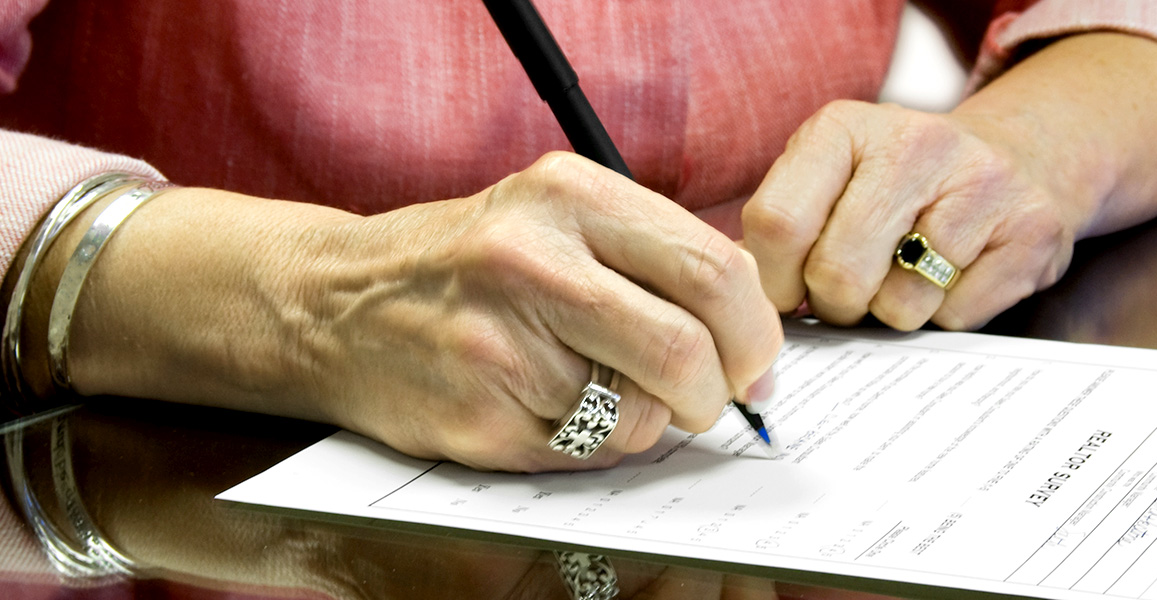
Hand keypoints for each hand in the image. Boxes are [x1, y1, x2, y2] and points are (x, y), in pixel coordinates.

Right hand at [63, 153, 781, 471]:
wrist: (337, 302)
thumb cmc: (465, 262)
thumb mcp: (553, 215)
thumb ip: (650, 255)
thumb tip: (747, 335)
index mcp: (568, 194)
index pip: (715, 270)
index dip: (754, 333)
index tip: (753, 363)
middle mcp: (532, 260)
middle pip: (688, 348)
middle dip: (718, 391)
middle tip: (709, 399)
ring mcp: (498, 343)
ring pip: (639, 414)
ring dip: (647, 420)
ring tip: (602, 392)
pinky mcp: (476, 415)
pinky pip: (585, 453)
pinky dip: (594, 443)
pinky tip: (553, 409)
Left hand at [742, 33, 1156, 330]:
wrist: (1015, 159)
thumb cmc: (894, 187)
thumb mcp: (827, 181)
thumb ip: (778, 231)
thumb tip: (739, 300)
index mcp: (841, 128)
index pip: (777, 224)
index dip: (774, 279)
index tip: (788, 291)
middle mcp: (913, 143)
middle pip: (838, 274)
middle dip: (835, 305)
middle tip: (849, 293)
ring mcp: (981, 183)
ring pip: (899, 305)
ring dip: (891, 312)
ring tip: (904, 275)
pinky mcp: (1032, 230)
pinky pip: (957, 317)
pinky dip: (944, 315)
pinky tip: (952, 276)